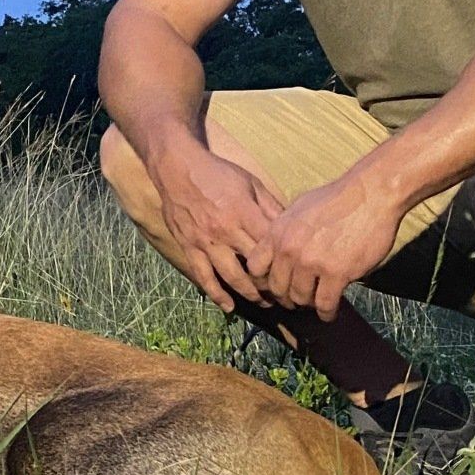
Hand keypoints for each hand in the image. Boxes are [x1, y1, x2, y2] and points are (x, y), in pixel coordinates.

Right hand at [148, 144, 284, 313]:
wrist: (177, 167)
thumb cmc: (218, 173)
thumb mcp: (250, 183)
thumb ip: (271, 207)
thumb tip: (292, 228)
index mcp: (243, 212)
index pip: (270, 247)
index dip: (285, 263)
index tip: (297, 273)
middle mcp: (225, 230)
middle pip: (254, 266)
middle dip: (273, 284)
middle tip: (287, 295)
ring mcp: (205, 241)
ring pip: (231, 277)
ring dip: (250, 294)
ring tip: (265, 303)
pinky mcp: (189, 247)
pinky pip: (203, 276)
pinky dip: (216, 294)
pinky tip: (228, 306)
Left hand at [245, 172, 402, 319]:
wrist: (370, 194)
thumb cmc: (337, 199)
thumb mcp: (298, 209)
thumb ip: (284, 231)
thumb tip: (276, 246)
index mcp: (278, 233)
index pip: (255, 267)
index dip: (263, 280)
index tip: (274, 285)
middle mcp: (289, 249)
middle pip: (277, 288)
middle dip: (286, 297)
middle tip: (296, 301)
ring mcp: (312, 263)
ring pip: (300, 298)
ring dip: (308, 304)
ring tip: (314, 304)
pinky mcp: (337, 274)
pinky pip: (325, 304)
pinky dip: (326, 312)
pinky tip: (329, 312)